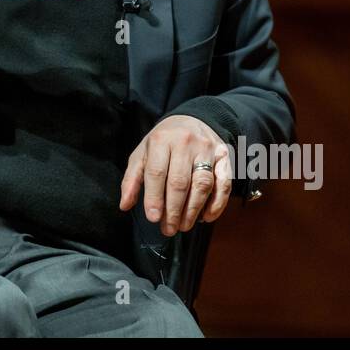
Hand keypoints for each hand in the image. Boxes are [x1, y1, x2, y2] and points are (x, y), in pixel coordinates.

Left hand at [119, 115, 231, 235]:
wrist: (191, 120)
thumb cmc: (163, 142)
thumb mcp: (142, 154)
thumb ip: (132, 179)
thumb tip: (125, 205)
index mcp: (161, 140)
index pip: (157, 173)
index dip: (154, 197)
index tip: (153, 218)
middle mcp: (185, 143)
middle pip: (180, 181)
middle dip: (174, 210)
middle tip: (169, 229)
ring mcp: (207, 149)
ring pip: (202, 184)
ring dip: (193, 209)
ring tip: (184, 226)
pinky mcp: (224, 156)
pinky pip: (224, 182)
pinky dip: (217, 203)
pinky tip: (206, 217)